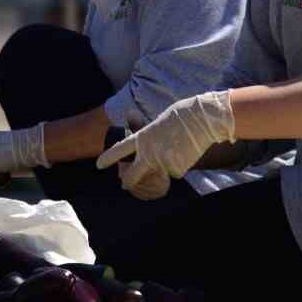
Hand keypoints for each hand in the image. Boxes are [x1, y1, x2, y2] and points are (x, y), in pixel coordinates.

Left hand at [96, 91, 233, 199]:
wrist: (202, 118)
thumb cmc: (182, 116)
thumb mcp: (158, 122)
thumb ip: (149, 136)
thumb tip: (146, 145)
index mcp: (143, 137)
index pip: (120, 149)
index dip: (108, 158)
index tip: (99, 165)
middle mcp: (148, 152)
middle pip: (133, 175)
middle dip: (127, 182)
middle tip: (124, 185)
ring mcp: (161, 162)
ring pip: (161, 173)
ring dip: (167, 166)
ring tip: (178, 148)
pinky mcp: (175, 169)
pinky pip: (176, 172)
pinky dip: (181, 165)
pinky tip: (187, 151)